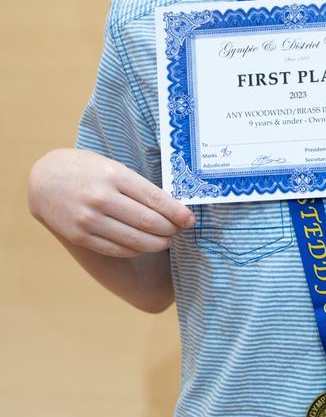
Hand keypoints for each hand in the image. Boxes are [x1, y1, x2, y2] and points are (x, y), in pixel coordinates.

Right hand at [29, 148, 194, 258]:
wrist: (44, 179)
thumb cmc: (86, 169)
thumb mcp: (111, 166)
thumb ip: (136, 185)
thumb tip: (170, 207)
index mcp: (114, 175)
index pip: (154, 198)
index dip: (176, 212)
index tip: (189, 219)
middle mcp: (101, 198)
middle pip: (148, 222)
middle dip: (170, 229)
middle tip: (180, 230)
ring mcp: (89, 220)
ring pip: (134, 240)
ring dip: (156, 244)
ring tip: (166, 241)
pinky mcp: (80, 237)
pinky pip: (116, 249)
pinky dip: (135, 250)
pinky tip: (144, 246)